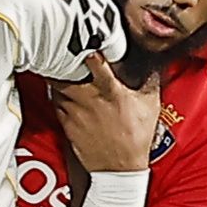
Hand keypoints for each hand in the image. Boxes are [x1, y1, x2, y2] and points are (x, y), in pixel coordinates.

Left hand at [45, 53, 159, 173]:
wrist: (119, 169)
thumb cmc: (136, 137)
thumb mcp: (150, 106)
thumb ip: (150, 82)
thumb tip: (152, 65)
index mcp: (110, 91)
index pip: (96, 63)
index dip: (88, 48)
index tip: (84, 38)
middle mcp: (89, 99)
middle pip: (65, 72)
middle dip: (63, 61)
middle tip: (64, 52)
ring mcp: (75, 112)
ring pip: (56, 86)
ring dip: (57, 76)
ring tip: (60, 67)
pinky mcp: (66, 124)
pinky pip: (55, 102)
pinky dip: (56, 94)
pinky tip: (61, 90)